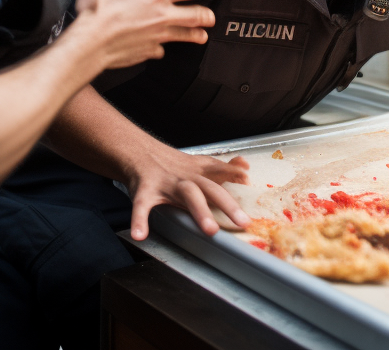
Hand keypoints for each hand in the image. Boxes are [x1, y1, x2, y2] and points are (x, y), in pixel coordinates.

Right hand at [71, 0, 224, 71]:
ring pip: (184, 36)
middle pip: (196, 15)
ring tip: (202, 36)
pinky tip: (158, 48)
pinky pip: (159, 51)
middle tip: (212, 16)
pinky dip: (160, 48)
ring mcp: (157, 37)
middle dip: (207, 15)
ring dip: (195, 35)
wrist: (88, 45)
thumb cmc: (95, 9)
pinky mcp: (147, 52)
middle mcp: (162, 16)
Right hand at [124, 141, 251, 239]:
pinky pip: (142, 207)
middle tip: (242, 222)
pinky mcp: (145, 193)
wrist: (142, 154)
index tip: (248, 178)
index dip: (234, 174)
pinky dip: (139, 220)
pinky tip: (140, 234)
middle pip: (210, 187)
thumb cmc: (175, 167)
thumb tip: (246, 167)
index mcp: (198, 171)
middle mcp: (186, 177)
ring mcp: (167, 184)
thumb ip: (222, 168)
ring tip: (211, 230)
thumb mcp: (199, 163)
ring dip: (200, 211)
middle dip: (226, 203)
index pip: (220, 172)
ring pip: (187, 195)